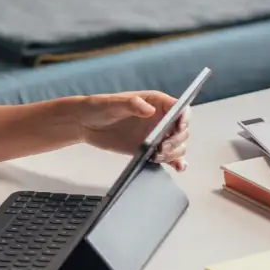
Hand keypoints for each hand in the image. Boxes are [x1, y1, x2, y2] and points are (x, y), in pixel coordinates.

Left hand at [76, 91, 191, 171]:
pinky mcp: (150, 150)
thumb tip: (150, 110)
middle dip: (176, 140)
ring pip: (177, 145)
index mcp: (156, 102)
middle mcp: (160, 119)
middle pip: (182, 130)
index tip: (178, 127)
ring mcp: (156, 135)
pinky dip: (175, 162)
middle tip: (161, 146)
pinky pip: (168, 157)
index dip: (184, 118)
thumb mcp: (113, 103)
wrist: (86, 124)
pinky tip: (177, 167)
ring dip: (174, 153)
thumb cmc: (99, 107)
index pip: (180, 109)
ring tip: (157, 155)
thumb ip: (132, 104)